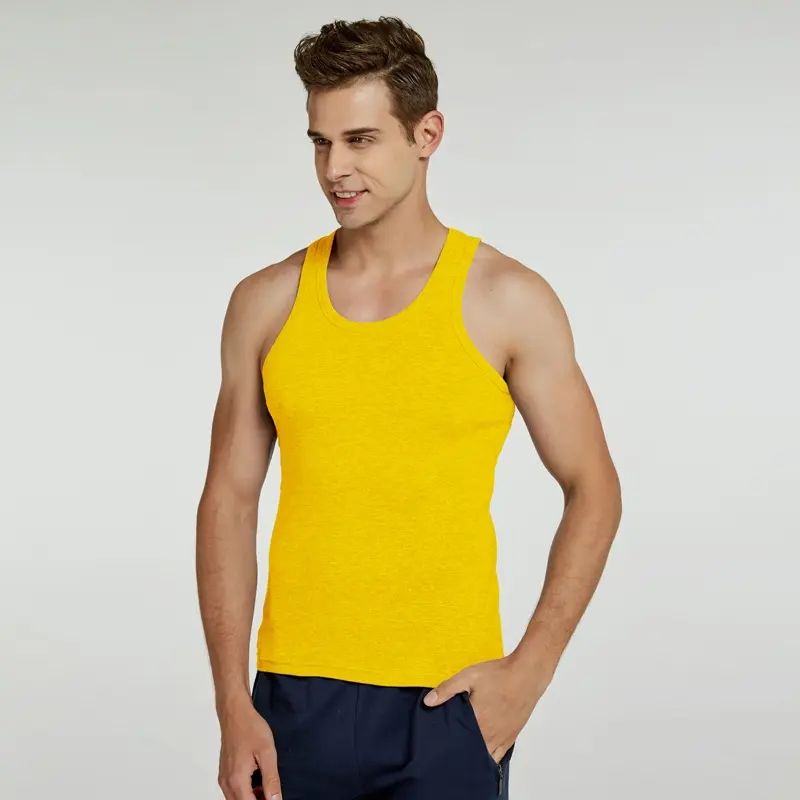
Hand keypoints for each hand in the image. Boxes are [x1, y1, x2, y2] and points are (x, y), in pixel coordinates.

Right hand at [218, 695, 281, 799]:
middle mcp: (226, 782)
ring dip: (251, 797)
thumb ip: (271, 780)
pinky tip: (258, 782)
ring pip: (236, 799)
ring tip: (267, 787)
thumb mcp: (267, 753)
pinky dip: (245, 792)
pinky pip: (233, 791)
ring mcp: (223, 778)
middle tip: (271, 792)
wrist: (235, 713)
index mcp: (237, 780)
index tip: (274, 797)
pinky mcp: (224, 772)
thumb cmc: (250, 728)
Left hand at [422, 655, 549, 762]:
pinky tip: (483, 750)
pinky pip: (499, 755)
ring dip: (475, 754)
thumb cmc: (499, 674)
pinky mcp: (511, 736)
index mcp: (477, 721)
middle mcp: (490, 734)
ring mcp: (502, 738)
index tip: (440, 741)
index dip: (448, 742)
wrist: (527, 674)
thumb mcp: (469, 676)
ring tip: (465, 748)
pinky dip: (490, 756)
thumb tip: (428, 701)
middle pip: (471, 751)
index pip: (457, 740)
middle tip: (450, 745)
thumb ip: (447, 689)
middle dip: (460, 749)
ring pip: (485, 756)